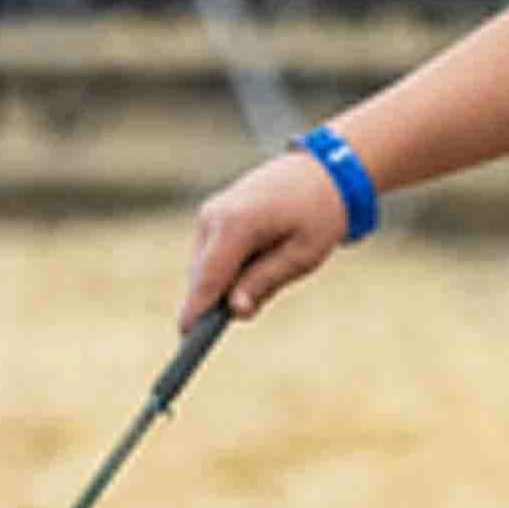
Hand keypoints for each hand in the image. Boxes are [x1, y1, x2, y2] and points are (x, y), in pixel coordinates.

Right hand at [180, 152, 355, 326]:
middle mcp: (214, 215)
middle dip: (218, 299)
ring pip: (205, 266)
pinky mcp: (213, 214)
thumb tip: (236, 310)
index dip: (196, 309)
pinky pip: (211, 253)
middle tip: (248, 309)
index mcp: (237, 223)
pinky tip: (259, 258)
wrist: (322, 170)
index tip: (186, 337)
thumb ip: (265, 282)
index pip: (208, 277)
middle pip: (203, 275)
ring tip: (269, 267)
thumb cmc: (318, 213)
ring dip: (226, 281)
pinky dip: (228, 266)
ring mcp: (210, 212)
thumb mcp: (302, 255)